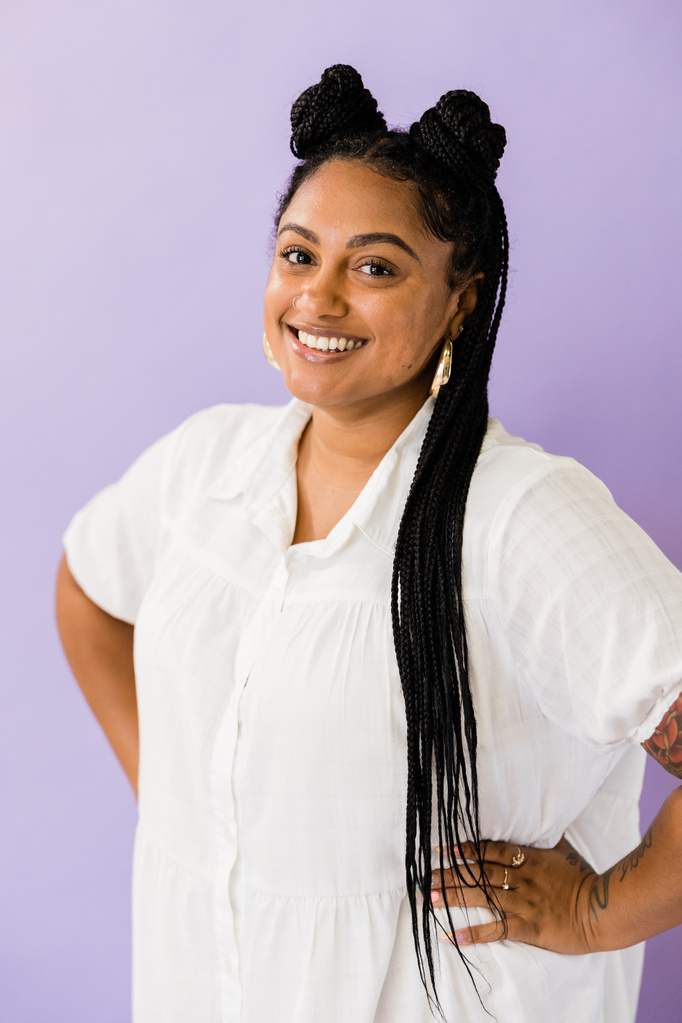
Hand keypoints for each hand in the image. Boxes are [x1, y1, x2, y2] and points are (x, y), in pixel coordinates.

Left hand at [428, 837, 600, 954]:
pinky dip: (475, 934)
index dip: (466, 849)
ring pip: (483, 897)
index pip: (491, 850)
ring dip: (455, 898)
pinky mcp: (529, 927)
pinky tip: (453, 936)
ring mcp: (524, 903)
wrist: (603, 909)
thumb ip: (548, 835)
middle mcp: (521, 879)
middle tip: (425, 875)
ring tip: (430, 897)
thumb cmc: (584, 878)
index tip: (443, 849)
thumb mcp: (565, 850)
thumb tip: (546, 815)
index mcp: (529, 859)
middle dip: (451, 874)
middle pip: (480, 874)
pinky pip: (498, 929)